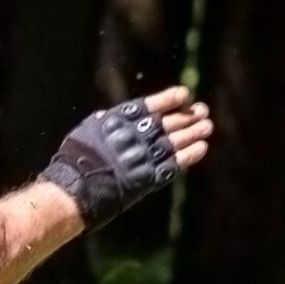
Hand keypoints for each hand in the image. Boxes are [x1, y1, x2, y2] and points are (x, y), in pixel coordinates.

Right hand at [41, 87, 215, 228]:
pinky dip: (190, 155)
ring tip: (208, 126)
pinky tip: (202, 147)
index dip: (169, 100)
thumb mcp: (88, 130)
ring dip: (194, 133)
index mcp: (120, 122)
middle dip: (187, 117)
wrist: (77, 189)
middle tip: (203, 112)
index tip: (185, 95)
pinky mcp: (148, 178)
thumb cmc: (76, 159)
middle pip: (167, 123)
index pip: (150, 106)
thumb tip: (114, 116)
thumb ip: (107, 122)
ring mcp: (143, 157)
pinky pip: (174, 164)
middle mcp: (135, 136)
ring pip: (175, 141)